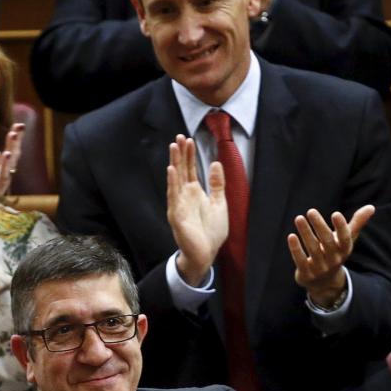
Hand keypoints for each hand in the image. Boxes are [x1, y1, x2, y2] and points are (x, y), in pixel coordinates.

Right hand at [165, 136, 228, 285]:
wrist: (206, 254)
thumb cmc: (211, 232)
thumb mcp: (219, 203)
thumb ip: (217, 184)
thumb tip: (215, 163)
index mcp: (194, 193)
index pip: (190, 169)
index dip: (189, 154)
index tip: (189, 139)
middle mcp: (184, 196)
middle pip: (181, 170)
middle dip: (180, 154)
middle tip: (179, 136)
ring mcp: (179, 205)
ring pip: (175, 180)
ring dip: (174, 163)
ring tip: (174, 147)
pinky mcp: (176, 215)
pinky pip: (173, 196)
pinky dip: (172, 183)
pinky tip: (171, 170)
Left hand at [288, 205, 371, 308]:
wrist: (324, 282)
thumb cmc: (334, 253)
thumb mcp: (346, 240)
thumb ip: (357, 223)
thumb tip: (371, 207)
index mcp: (344, 250)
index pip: (345, 238)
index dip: (341, 227)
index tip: (336, 213)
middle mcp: (334, 260)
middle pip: (327, 242)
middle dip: (319, 226)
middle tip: (311, 211)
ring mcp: (320, 268)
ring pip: (313, 249)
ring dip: (306, 233)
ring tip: (299, 218)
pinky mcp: (307, 274)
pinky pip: (301, 261)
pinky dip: (296, 249)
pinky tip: (291, 236)